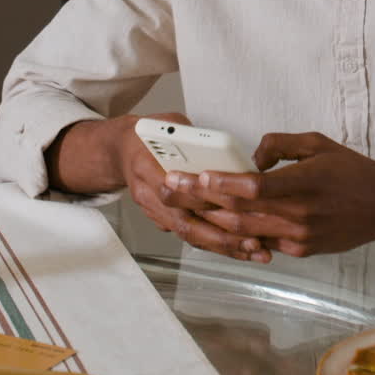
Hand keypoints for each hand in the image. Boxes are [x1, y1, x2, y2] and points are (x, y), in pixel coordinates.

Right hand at [121, 113, 269, 262]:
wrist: (121, 150)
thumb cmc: (149, 133)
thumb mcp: (170, 123)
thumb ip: (193, 137)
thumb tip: (225, 150)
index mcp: (145, 166)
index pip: (174, 190)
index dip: (203, 199)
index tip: (234, 203)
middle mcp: (147, 193)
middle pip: (184, 222)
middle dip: (221, 236)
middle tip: (253, 241)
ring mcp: (153, 211)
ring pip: (189, 235)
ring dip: (223, 246)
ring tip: (254, 251)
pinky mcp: (161, 220)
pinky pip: (189, 236)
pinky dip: (215, 244)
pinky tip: (240, 249)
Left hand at [160, 132, 374, 257]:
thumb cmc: (350, 170)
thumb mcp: (317, 143)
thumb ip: (280, 145)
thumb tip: (251, 158)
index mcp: (303, 183)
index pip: (255, 187)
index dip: (223, 184)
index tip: (197, 176)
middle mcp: (299, 214)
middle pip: (241, 213)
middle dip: (202, 201)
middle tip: (172, 189)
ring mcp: (299, 237)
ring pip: (246, 233)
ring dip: (212, 220)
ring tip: (184, 207)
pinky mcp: (301, 250)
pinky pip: (263, 243)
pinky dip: (239, 235)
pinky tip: (216, 224)